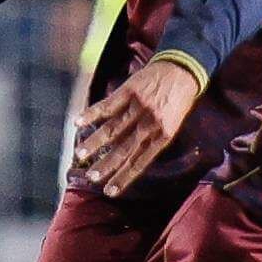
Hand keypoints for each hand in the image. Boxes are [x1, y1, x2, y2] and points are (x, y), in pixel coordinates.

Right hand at [72, 58, 202, 196]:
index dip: (124, 178)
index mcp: (163, 136)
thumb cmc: (177, 100)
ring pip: (113, 129)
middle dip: (107, 165)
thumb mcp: (173, 125)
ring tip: (80, 154)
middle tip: (92, 177)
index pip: (141, 163)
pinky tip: (78, 121)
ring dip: (95, 142)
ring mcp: (139, 107)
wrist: (183, 70)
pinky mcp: (130, 91)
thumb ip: (154, 140)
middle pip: (125, 149)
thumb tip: (129, 157)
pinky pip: (108, 105)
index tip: (109, 191)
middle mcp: (150, 124)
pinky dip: (92, 113)